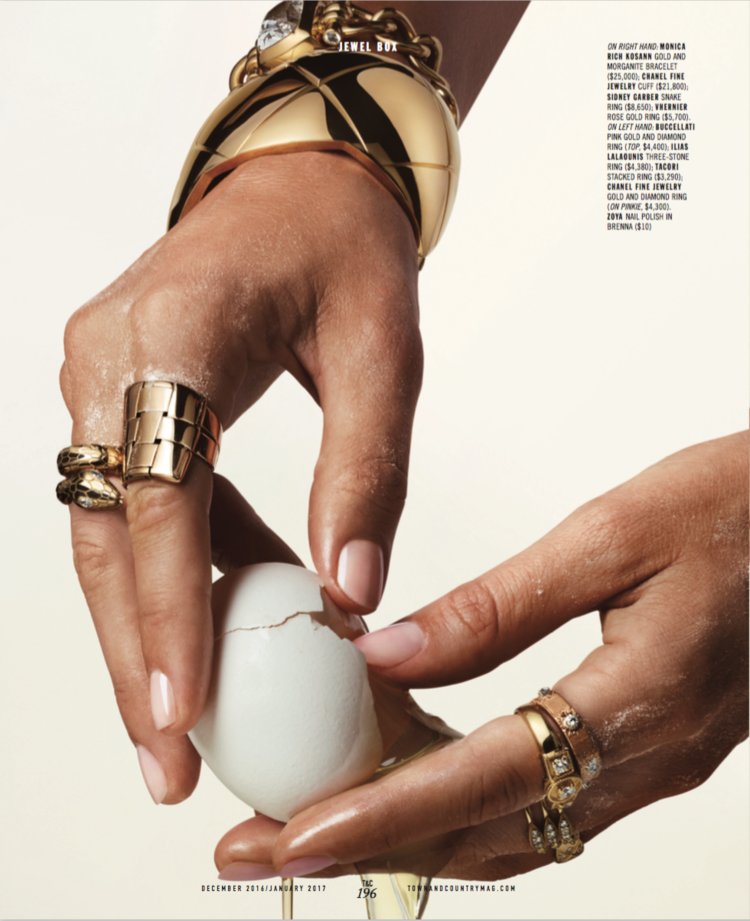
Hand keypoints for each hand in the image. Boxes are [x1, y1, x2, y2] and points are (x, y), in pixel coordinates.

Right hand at [60, 151, 421, 802]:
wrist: (302, 181)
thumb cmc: (347, 249)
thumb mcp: (384, 356)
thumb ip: (365, 474)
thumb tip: (347, 597)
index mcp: (174, 332)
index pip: (160, 498)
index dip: (165, 613)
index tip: (173, 714)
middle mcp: (109, 357)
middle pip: (109, 535)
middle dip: (133, 654)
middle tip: (163, 760)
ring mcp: (100, 374)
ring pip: (109, 530)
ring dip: (142, 626)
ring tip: (178, 722)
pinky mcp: (117, 392)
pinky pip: (135, 500)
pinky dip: (171, 568)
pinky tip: (212, 622)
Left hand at [214, 431, 748, 879]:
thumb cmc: (730, 512)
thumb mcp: (611, 535)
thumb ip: (498, 607)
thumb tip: (385, 656)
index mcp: (642, 703)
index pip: (486, 781)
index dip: (386, 814)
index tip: (295, 838)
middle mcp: (648, 761)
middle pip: (485, 833)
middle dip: (369, 851)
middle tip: (263, 853)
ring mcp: (652, 765)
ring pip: (509, 829)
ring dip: (409, 836)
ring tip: (313, 826)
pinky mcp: (647, 747)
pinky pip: (540, 797)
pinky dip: (463, 802)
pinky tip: (407, 780)